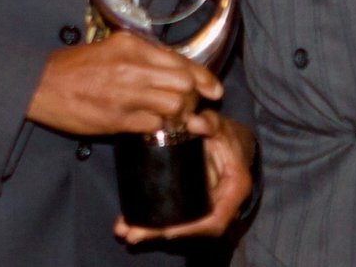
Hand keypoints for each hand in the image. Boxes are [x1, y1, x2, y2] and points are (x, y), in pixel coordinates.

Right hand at [26, 32, 221, 135]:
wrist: (42, 84)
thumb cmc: (78, 66)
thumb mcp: (113, 48)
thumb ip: (145, 56)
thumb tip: (176, 68)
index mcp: (133, 46)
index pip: (182, 62)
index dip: (204, 78)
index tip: (214, 89)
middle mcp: (133, 67)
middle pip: (184, 84)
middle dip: (193, 97)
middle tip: (191, 105)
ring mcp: (125, 94)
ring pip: (173, 106)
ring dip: (179, 115)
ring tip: (173, 117)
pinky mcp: (116, 119)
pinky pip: (153, 125)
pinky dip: (160, 127)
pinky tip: (157, 126)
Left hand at [114, 111, 255, 242]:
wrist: (232, 144)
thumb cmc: (228, 137)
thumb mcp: (222, 127)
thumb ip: (210, 123)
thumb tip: (192, 122)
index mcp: (233, 191)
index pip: (214, 221)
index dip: (189, 229)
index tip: (165, 231)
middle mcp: (220, 208)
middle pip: (190, 229)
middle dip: (160, 234)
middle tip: (131, 234)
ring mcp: (203, 209)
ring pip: (178, 227)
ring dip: (150, 232)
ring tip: (123, 230)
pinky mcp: (189, 206)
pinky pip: (172, 218)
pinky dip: (149, 222)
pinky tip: (125, 223)